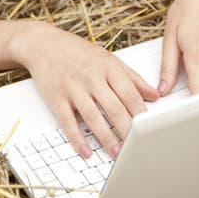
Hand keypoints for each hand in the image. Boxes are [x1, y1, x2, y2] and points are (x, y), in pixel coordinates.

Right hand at [17, 23, 158, 157]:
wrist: (44, 44)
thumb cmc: (78, 51)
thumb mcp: (109, 58)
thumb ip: (132, 78)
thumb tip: (154, 95)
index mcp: (108, 67)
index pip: (130, 93)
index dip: (140, 113)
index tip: (148, 129)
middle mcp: (92, 77)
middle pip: (114, 107)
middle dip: (126, 130)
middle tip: (136, 146)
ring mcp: (73, 88)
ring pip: (92, 116)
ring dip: (105, 137)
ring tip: (116, 153)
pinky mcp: (56, 98)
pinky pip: (67, 121)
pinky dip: (76, 138)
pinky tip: (86, 150)